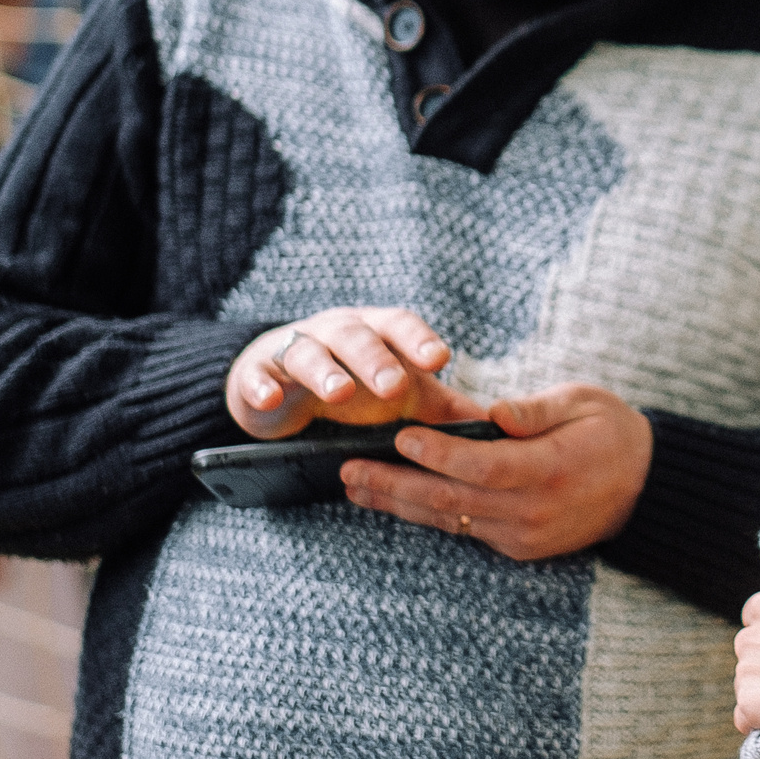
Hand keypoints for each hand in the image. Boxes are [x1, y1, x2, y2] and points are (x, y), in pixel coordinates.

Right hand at [224, 307, 473, 438]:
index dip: (419, 340)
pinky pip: (258, 375)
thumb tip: (502, 432)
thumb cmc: (358, 386)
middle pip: (358, 337)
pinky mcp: (257, 372)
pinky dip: (263, 385)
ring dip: (325, 370)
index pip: (401, 325)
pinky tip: (272, 398)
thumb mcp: (402, 396)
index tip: (440, 359)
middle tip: (395, 387)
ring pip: (308, 351)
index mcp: (377, 332)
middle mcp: (337, 332)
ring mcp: (294, 349)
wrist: (282, 384)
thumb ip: (444, 411)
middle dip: (376, 360)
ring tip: (339, 393)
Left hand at [339, 383, 652, 561]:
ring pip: (449, 519)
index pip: (484, 466)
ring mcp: (524, 535)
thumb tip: (494, 414)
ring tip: (354, 486)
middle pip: (452, 500)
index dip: (439, 453)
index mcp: (554, 468)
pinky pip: (463, 529)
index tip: (402, 436)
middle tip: (348, 469)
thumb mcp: (584, 403)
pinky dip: (427, 512)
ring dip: (398, 503)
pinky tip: (395, 498)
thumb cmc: (611, 432)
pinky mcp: (517, 547)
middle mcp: (535, 510)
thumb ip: (536, 410)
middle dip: (395, 484)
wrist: (643, 489)